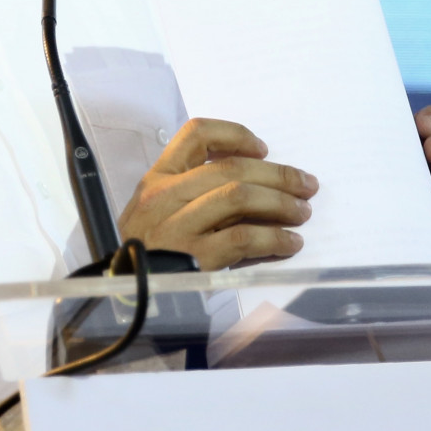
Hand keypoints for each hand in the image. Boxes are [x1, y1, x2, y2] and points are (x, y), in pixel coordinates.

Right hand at [117, 118, 318, 270]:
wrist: (123, 297)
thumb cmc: (147, 253)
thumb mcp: (158, 212)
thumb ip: (195, 193)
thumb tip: (258, 185)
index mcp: (157, 177)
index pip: (196, 134)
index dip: (235, 135)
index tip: (263, 149)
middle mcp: (164, 195)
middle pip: (230, 167)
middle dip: (277, 174)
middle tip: (306, 184)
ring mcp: (176, 226)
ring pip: (238, 196)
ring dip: (280, 202)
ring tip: (302, 213)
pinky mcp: (191, 258)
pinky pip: (242, 238)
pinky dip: (273, 238)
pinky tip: (290, 243)